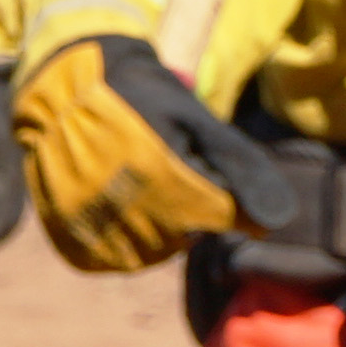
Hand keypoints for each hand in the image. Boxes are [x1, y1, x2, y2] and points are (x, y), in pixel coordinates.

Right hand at [14, 37, 264, 273]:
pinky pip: (120, 258)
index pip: (224, 215)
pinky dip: (130, 238)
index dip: (228, 195)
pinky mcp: (75, 243)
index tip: (206, 165)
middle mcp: (126, 211)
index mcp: (163, 178)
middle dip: (192, 206)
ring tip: (142, 179)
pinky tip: (121, 200)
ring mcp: (97, 231)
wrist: (65, 88)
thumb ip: (240, 167)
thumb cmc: (144, 99)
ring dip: (162, 224)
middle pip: (192, 235)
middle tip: (167, 165)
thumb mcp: (198, 119)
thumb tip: (280, 221)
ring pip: (157, 251)